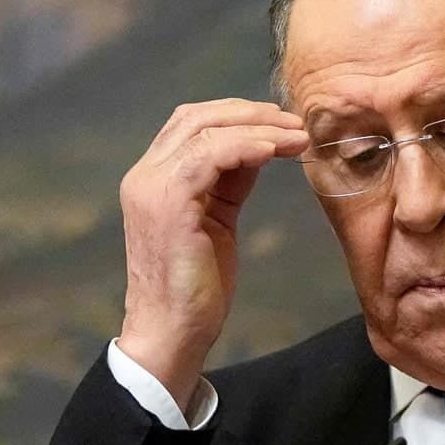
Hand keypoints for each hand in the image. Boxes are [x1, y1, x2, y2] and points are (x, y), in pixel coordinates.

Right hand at [117, 99, 308, 411]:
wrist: (172, 332)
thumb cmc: (197, 286)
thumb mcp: (218, 220)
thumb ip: (231, 181)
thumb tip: (262, 147)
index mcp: (154, 178)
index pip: (192, 123)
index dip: (239, 115)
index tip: (284, 124)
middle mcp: (145, 176)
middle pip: (196, 116)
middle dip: (251, 112)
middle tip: (296, 122)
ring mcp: (152, 187)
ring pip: (204, 130)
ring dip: (258, 127)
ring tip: (298, 136)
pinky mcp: (168, 204)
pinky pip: (208, 156)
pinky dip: (246, 146)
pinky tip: (277, 150)